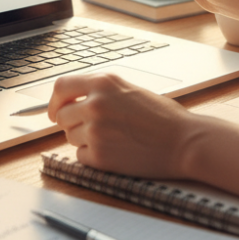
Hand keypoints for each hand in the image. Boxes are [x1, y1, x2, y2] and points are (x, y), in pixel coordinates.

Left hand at [48, 72, 203, 177]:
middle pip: (61, 115)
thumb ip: (101, 92)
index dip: (54, 101)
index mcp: (103, 83)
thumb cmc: (163, 117)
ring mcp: (95, 131)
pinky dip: (93, 157)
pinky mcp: (99, 156)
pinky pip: (81, 156)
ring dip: (85, 139)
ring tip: (113, 138)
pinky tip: (115, 152)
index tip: (54, 110)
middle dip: (71, 123)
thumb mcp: (130, 90)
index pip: (61, 87)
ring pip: (70, 137)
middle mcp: (95, 104)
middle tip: (90, 128)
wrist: (184, 141)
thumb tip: (74, 100)